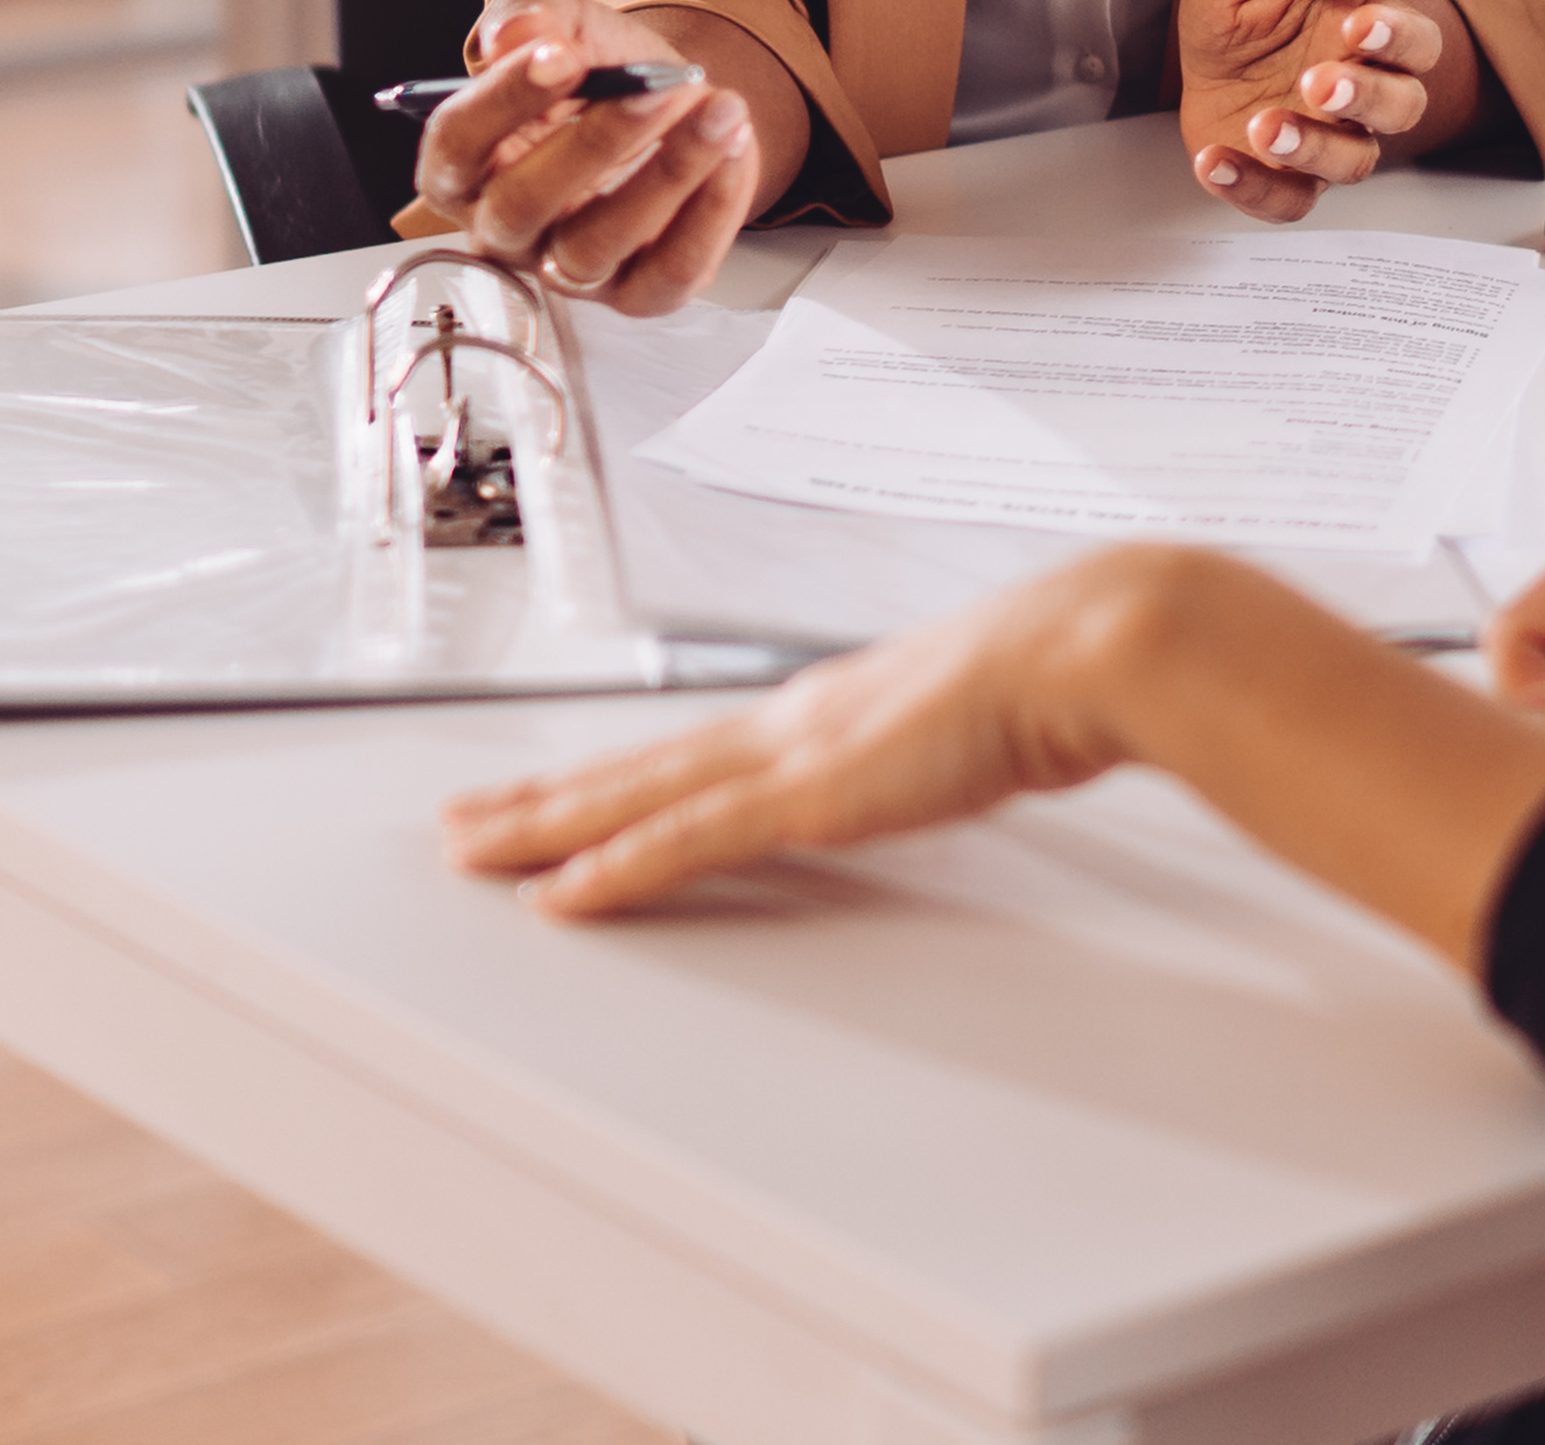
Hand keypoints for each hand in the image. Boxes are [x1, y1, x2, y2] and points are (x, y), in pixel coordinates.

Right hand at [407, 0, 768, 313]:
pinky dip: (711, 211)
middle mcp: (504, 229)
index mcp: (464, 165)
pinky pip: (671, 270)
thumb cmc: (597, 72)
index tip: (559, 53)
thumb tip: (513, 32)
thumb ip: (531, 17)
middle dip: (594, 141)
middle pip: (522, 205)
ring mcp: (568, 269)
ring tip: (720, 109)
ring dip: (667, 173)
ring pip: (597, 245)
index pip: (457, 143)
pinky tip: (736, 148)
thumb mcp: (564, 25)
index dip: (504, 99)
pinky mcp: (638, 290)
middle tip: (655, 89)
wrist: (666, 100)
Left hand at [443, 552, 1150, 915]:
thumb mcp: (986, 719)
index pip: (695, 751)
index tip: (558, 792)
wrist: (1084, 650)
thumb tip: (960, 752)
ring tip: (469, 850)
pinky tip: (558, 894)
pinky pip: (688, 841)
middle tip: (460, 824)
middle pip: (638, 769)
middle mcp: (790, 723)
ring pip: (636, 798)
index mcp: (830, 709)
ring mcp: (792, 755)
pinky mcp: (809, 794)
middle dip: (542, 800)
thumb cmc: (1055, 675)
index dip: (617, 777)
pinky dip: (616, 868)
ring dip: (544, 828)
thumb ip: (948, 742)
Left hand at [1176, 0, 1469, 219]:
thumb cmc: (1244, 13)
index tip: (1360, 26)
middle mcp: (1362, 93)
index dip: (1400, 36)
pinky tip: (1215, 163)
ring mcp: (1330, 141)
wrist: (1208, 64)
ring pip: (1354, 162)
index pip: (1418, 41)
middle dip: (1365, 96)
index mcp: (1367, 32)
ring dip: (1313, 148)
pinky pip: (1289, 202)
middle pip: (1403, 107)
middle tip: (1317, 82)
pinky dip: (1253, 190)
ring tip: (1262, 125)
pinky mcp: (1288, 180)